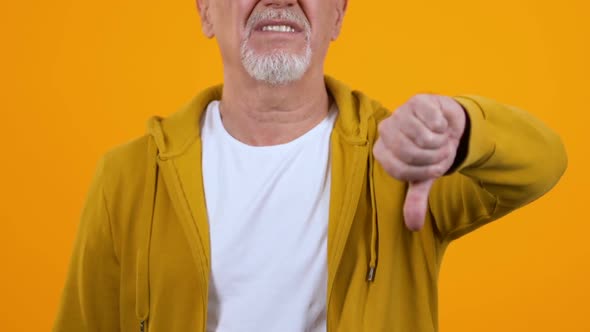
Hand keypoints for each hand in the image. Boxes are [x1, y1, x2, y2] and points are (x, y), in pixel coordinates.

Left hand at [373, 94, 466, 230]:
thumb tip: (414, 227)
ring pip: (421, 135)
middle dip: (432, 156)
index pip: (399, 168)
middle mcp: (386, 131)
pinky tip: (441, 123)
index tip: (433, 168)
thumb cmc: (432, 153)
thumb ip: (416, 200)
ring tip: (441, 138)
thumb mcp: (424, 179)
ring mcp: (400, 113)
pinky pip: (431, 118)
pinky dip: (442, 125)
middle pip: (408, 151)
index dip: (422, 171)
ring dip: (439, 141)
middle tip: (440, 152)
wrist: (451, 128)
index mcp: (383, 152)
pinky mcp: (416, 100)